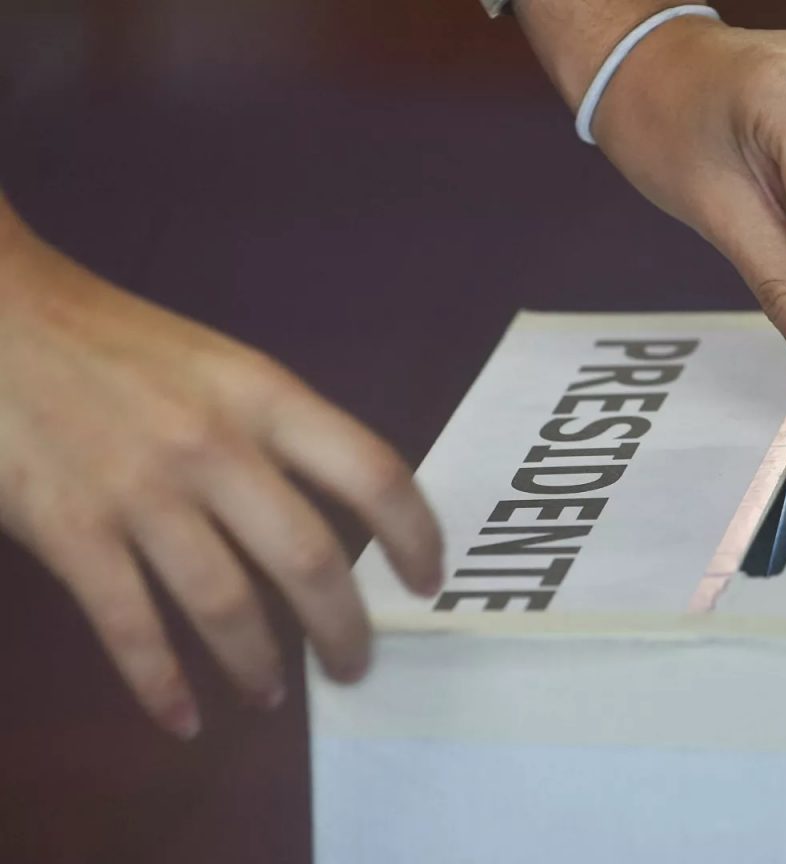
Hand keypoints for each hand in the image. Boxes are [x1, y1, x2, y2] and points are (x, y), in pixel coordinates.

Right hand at [0, 210, 442, 738]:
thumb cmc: (119, 343)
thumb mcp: (224, 367)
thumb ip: (280, 432)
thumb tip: (341, 519)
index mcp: (265, 396)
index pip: (373, 473)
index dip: (415, 536)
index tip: (426, 582)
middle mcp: (216, 446)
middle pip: (310, 560)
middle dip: (344, 629)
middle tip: (355, 666)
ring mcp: (141, 492)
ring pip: (227, 605)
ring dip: (258, 666)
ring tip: (272, 696)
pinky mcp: (71, 531)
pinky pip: (131, 627)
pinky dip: (162, 685)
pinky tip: (184, 718)